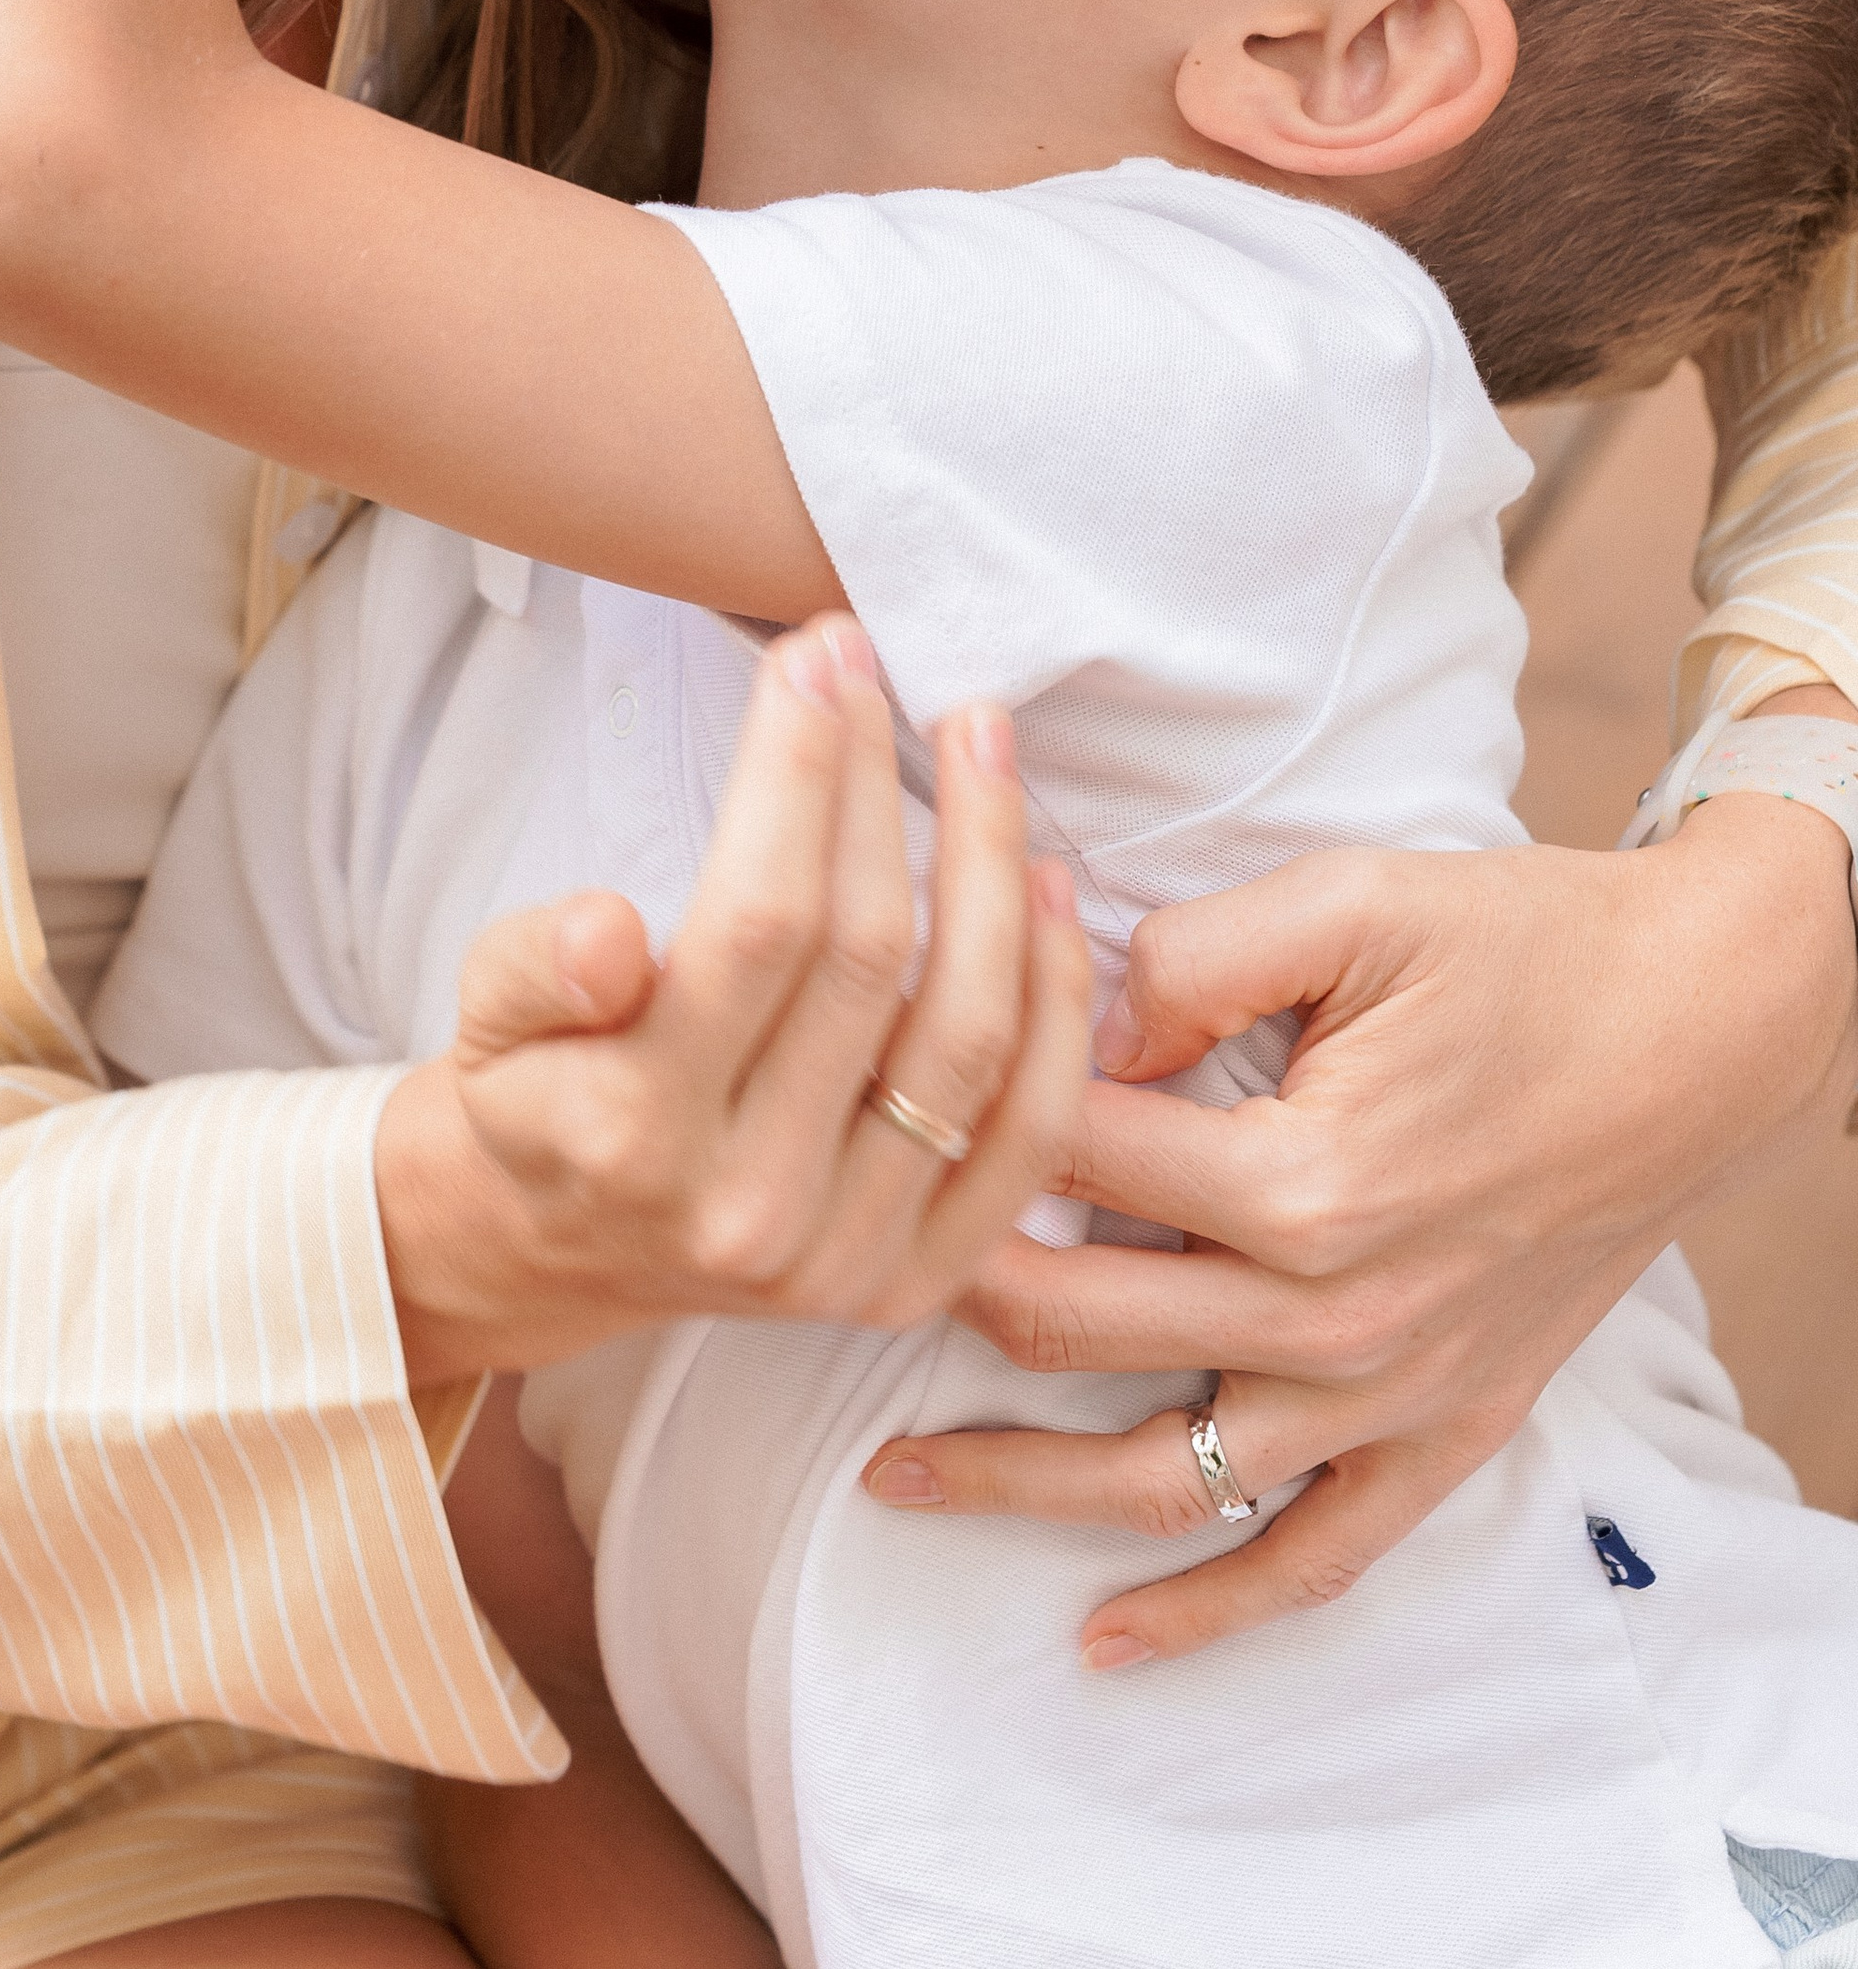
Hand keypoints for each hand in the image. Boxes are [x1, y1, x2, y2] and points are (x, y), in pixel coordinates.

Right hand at [375, 618, 1094, 1384]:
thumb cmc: (533, 1089)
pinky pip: (1027, 1130)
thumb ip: (536, 964)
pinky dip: (1052, 1001)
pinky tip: (1044, 884)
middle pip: (865, 959)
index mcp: (634, 1135)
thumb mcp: (485, 1015)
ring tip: (981, 742)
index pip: (754, 924)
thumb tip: (611, 931)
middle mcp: (751, 1209)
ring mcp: (848, 1257)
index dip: (797, 776)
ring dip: (991, 866)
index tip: (811, 659)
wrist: (560, 1246)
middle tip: (878, 667)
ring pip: (965, 1036)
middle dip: (881, 785)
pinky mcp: (921, 1283)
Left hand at [870, 802, 1857, 1661]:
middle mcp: (1334, 1313)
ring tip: (892, 1477)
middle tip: (836, 1254)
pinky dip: (1205, 1612)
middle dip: (938, 1290)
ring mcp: (1387, 1394)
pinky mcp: (1443, 1434)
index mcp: (1298, 1176)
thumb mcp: (1352, 900)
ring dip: (1017, 1484)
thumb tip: (1062, 1010)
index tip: (868, 1079)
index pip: (1060, 1155)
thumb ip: (1187, 958)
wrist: (1701, 1027)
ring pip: (1162, 1476)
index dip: (953, 1104)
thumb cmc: (1524, 946)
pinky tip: (1103, 1636)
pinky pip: (1312, 1559)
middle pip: (1073, 1323)